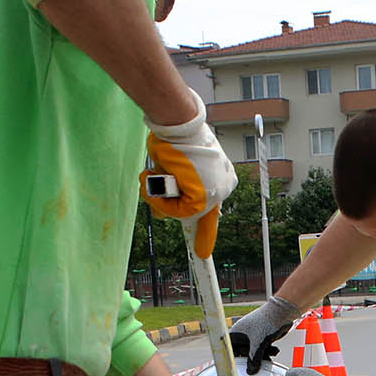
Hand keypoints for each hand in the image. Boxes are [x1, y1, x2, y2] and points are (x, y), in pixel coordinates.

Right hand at [142, 92, 236, 222]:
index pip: (212, 209)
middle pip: (191, 210)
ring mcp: (216, 193)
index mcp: (221, 177)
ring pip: (181, 212)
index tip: (203, 251)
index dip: (205, 232)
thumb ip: (170, 188)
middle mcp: (223, 186)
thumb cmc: (175, 137)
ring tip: (153, 174)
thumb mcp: (174, 164)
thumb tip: (160, 211)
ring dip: (159, 197)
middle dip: (166, 203)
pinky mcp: (204, 197)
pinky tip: (154, 179)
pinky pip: (177, 211)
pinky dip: (160, 199)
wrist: (177, 124)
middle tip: (155, 184)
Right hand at [229, 296, 300, 373]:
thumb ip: (254, 360)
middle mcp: (242, 334)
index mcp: (236, 333)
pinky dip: (267, 351)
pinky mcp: (262, 336)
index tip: (234, 367)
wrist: (283, 312)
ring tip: (271, 354)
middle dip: (251, 359)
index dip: (231, 358)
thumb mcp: (259, 345)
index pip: (229, 349)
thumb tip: (250, 372)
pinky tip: (274, 351)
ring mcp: (252, 335)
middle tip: (257, 364)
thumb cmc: (267, 322)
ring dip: (262, 355)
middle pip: (242, 352)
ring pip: (253, 351)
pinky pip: (261, 348)